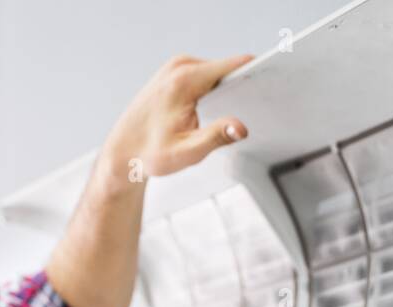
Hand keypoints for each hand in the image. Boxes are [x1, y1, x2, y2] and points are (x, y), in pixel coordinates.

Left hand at [101, 53, 253, 181]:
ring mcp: (176, 66)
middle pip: (227, 70)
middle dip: (239, 90)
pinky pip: (205, 76)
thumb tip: (241, 128)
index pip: (234, 65)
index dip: (255, 74)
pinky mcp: (175, 72)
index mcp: (185, 80)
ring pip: (217, 74)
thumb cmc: (148, 154)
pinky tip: (205, 112)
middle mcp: (180, 66)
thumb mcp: (186, 152)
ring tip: (214, 118)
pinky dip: (212, 92)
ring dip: (224, 93)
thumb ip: (215, 138)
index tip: (270, 84)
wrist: (122, 152)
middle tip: (237, 117)